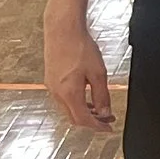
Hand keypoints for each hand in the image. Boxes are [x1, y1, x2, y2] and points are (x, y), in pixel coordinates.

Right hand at [42, 16, 114, 130]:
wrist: (62, 30)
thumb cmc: (80, 48)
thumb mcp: (98, 73)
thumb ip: (102, 95)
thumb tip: (105, 113)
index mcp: (69, 93)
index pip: (83, 119)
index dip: (98, 127)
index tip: (109, 128)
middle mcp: (57, 93)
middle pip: (73, 117)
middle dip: (91, 122)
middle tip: (107, 119)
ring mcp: (51, 86)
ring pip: (67, 109)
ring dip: (83, 112)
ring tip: (100, 110)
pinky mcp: (50, 80)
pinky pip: (63, 99)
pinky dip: (76, 103)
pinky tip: (87, 98)